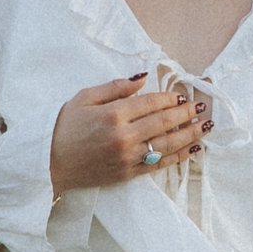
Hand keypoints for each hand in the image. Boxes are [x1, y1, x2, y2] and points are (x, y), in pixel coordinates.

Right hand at [50, 74, 205, 194]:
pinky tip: (191, 149)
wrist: (48, 163)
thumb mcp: (85, 98)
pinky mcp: (128, 174)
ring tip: (204, 127)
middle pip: (164, 122)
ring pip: (167, 145)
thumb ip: (115, 88)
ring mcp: (127, 158)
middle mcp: (124, 136)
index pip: (151, 103)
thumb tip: (142, 78)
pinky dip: (177, 156)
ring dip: (189, 135)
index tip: (182, 96)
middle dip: (186, 114)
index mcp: (114, 114)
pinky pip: (158, 165)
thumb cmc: (64, 127)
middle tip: (202, 108)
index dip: (170, 98)